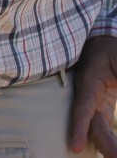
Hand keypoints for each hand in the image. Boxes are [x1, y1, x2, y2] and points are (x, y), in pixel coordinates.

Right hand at [71, 35, 116, 155]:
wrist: (103, 42)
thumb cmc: (112, 48)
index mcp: (90, 80)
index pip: (83, 107)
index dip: (79, 127)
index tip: (75, 147)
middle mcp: (89, 94)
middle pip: (92, 123)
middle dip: (104, 144)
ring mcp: (95, 101)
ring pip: (98, 127)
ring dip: (107, 144)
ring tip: (116, 157)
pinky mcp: (102, 106)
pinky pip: (104, 126)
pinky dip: (109, 139)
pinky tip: (113, 151)